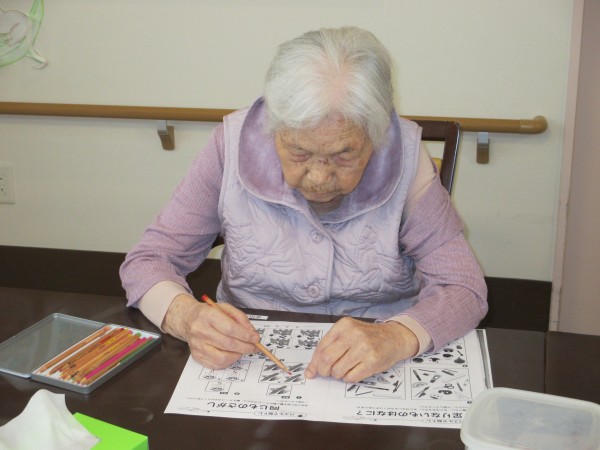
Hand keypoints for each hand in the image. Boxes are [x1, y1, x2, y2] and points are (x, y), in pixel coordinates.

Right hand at [162, 293, 259, 368]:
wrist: (187, 319)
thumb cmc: (209, 313)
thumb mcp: (225, 308)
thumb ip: (240, 318)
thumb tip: (251, 333)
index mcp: (207, 315)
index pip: (230, 328)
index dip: (246, 335)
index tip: (256, 338)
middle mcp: (200, 330)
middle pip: (228, 344)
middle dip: (246, 347)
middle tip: (254, 347)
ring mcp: (197, 345)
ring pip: (223, 357)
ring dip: (238, 355)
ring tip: (243, 350)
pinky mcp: (196, 356)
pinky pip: (216, 365)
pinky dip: (229, 361)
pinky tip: (232, 354)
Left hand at [304, 317, 418, 382]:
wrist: (394, 337)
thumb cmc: (368, 337)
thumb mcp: (348, 333)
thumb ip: (330, 347)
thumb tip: (311, 370)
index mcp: (344, 325)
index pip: (321, 347)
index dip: (314, 363)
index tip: (311, 372)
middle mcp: (353, 334)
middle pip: (327, 359)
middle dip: (324, 371)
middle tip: (328, 373)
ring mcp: (364, 348)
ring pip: (338, 370)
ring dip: (337, 375)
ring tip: (345, 369)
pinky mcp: (372, 361)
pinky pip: (351, 377)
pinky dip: (348, 378)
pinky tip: (354, 371)